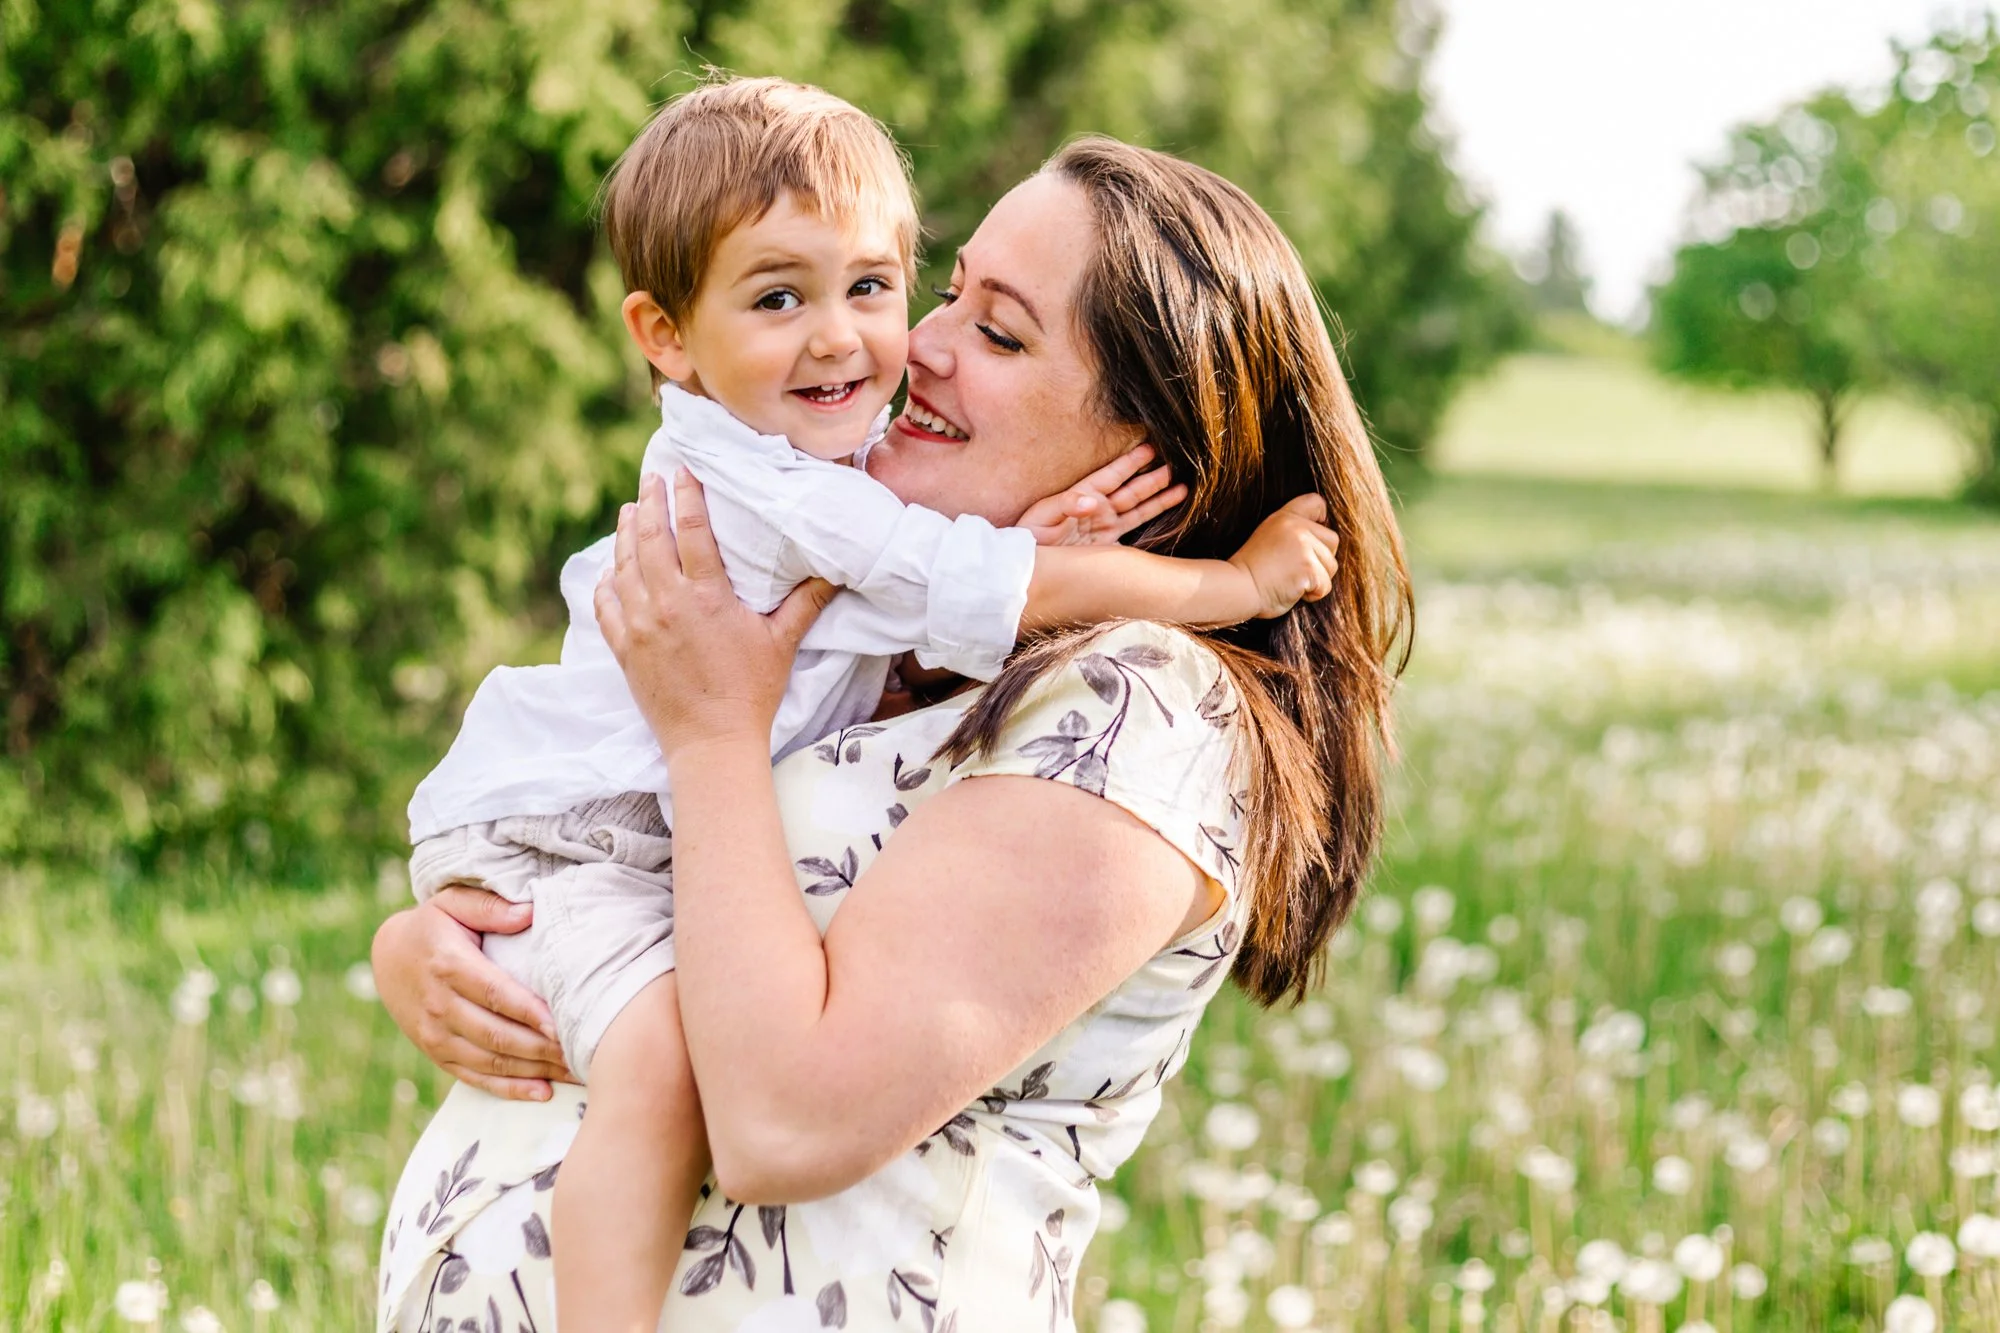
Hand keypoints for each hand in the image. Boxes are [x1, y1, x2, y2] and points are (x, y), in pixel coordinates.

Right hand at [370, 887, 573, 1098]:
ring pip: (490, 1061)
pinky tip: (543, 1092)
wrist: (388, 956)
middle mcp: (439, 1005)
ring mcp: (435, 1036)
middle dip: (542, 1048)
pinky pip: (475, 1078)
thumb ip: (490, 907)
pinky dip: (509, 1089)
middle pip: (497, 1034)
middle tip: (582, 1052)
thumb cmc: (433, 925)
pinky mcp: (436, 1054)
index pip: (495, 993)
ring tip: (576, 1073)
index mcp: (448, 966)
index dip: (529, 1012)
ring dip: (534, 1071)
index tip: (562, 1024)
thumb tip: (529, 912)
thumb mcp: (454, 903)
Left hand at [594, 469, 835, 760]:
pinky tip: (610, 569)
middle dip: (649, 502)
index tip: (683, 470)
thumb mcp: (782, 642)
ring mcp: (640, 626)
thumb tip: (835, 571)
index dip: (687, 495)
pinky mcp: (624, 649)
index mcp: (707, 596)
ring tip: (630, 511)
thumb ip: (805, 602)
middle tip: (651, 478)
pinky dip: (606, 581)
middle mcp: (667, 604)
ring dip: (625, 534)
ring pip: (623, 566)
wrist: (712, 743)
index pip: (692, 529)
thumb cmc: (752, 692)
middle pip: (650, 538)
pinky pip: (606, 604)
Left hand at [1017, 444, 1187, 545]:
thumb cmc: (1030, 536)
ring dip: (1159, 497)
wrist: (1027, 565)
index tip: (1150, 447)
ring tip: (1182, 486)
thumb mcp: (1043, 517)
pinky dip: (1152, 522)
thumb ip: (1068, 505)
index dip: (1131, 462)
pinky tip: (1165, 515)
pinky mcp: (1107, 545)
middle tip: (1175, 462)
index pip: (1112, 475)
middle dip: (1153, 477)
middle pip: (1131, 489)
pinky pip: (1135, 529)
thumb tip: (1093, 502)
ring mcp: (1104, 526)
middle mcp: (1097, 508)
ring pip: (1138, 507)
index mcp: (1082, 495)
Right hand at [1226, 494, 1339, 618]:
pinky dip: (1312, 594)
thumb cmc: (1250, 571)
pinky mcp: (1309, 568)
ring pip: (1331, 566)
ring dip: (1317, 579)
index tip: (1311, 539)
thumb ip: (1292, 533)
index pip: (1316, 502)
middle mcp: (1297, 528)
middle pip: (1332, 541)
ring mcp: (1304, 547)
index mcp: (1285, 517)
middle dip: (1322, 559)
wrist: (1236, 588)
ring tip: (1291, 581)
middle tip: (1296, 570)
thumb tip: (1322, 543)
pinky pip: (1325, 585)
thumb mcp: (1267, 537)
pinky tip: (1292, 591)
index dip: (1321, 519)